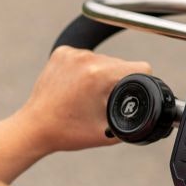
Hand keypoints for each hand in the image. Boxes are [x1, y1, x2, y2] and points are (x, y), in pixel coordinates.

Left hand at [17, 46, 151, 154]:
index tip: (135, 91)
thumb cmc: (68, 132)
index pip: (141, 66)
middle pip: (122, 63)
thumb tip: (151, 115)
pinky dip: (87, 69)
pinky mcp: (61, 53)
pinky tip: (78, 84)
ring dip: (103, 74)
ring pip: (104, 59)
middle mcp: (86, 59)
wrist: (34, 128)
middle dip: (119, 80)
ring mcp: (72, 54)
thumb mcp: (110, 132)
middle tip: (105, 100)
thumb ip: (135, 121)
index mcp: (99, 75)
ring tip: (89, 94)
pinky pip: (87, 56)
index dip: (143, 80)